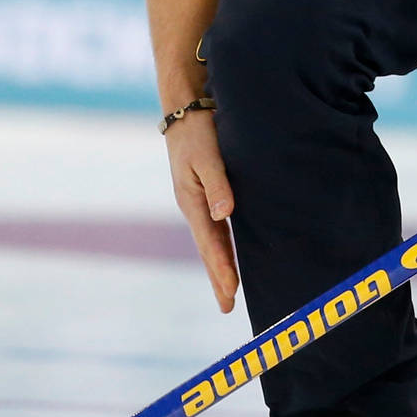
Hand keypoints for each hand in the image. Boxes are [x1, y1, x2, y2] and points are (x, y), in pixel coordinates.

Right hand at [164, 111, 238, 311]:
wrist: (186, 110)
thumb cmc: (198, 131)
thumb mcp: (207, 155)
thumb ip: (217, 184)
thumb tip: (223, 214)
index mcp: (192, 201)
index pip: (209, 243)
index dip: (221, 267)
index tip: (230, 291)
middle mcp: (194, 206)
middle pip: (208, 249)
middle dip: (218, 277)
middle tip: (228, 306)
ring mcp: (199, 201)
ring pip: (212, 240)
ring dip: (221, 265)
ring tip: (228, 289)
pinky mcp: (206, 192)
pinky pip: (216, 226)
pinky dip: (223, 245)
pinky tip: (231, 253)